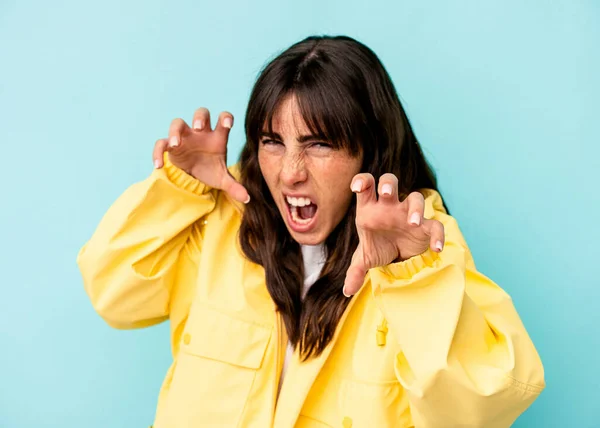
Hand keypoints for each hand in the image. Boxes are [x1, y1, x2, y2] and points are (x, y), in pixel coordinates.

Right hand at [153, 108, 249, 203]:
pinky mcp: (170, 147)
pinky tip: (158, 165)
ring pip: (178, 123)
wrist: (194, 177)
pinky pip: (161, 143)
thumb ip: (235, 187)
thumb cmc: (210, 170)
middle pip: (201, 113)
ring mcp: (184, 138)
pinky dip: (158, 152)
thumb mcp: (223, 179)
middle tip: (199, 127)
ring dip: (176, 131)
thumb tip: (247, 198)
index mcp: (217, 137)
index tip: (227, 124)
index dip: (225, 117)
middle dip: (199, 117)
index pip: (223, 119)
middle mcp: (201, 133)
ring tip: (176, 145)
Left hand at [342, 173, 445, 296]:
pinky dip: (437, 235)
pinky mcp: (425, 227)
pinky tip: (436, 249)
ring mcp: (408, 214)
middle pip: (389, 181)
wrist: (397, 256)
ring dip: (415, 207)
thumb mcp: (364, 259)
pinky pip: (435, 225)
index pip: (366, 186)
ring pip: (415, 198)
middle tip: (386, 193)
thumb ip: (355, 271)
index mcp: (370, 208)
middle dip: (388, 184)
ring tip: (412, 223)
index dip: (362, 181)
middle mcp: (390, 206)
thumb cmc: (378, 247)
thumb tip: (347, 291)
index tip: (357, 187)